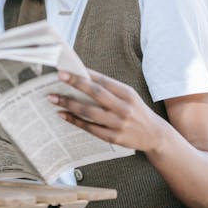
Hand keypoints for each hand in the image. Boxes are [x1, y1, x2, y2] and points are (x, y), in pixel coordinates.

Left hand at [48, 69, 162, 152]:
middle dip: (76, 84)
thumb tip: (83, 77)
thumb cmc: (135, 110)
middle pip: (96, 93)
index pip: (102, 81)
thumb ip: (109, 88)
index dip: (84, 74)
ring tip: (53, 98)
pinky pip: (90, 127)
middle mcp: (123, 107)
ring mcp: (118, 123)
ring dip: (69, 104)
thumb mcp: (128, 95)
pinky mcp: (113, 137)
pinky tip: (63, 114)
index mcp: (127, 93)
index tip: (68, 69)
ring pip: (89, 112)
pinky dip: (74, 120)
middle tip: (59, 77)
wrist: (154, 134)